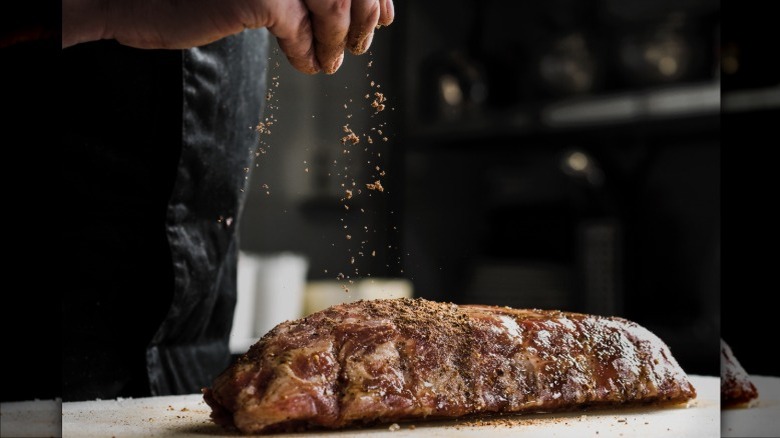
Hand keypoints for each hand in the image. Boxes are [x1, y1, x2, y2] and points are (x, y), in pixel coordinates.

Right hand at [62, 0, 394, 73]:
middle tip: (359, 46)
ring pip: (335, 4)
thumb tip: (380, 12)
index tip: (382, 20)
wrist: (146, 0)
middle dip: (363, 19)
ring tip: (332, 60)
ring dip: (339, 40)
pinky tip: (308, 64)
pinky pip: (301, 30)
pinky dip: (308, 53)